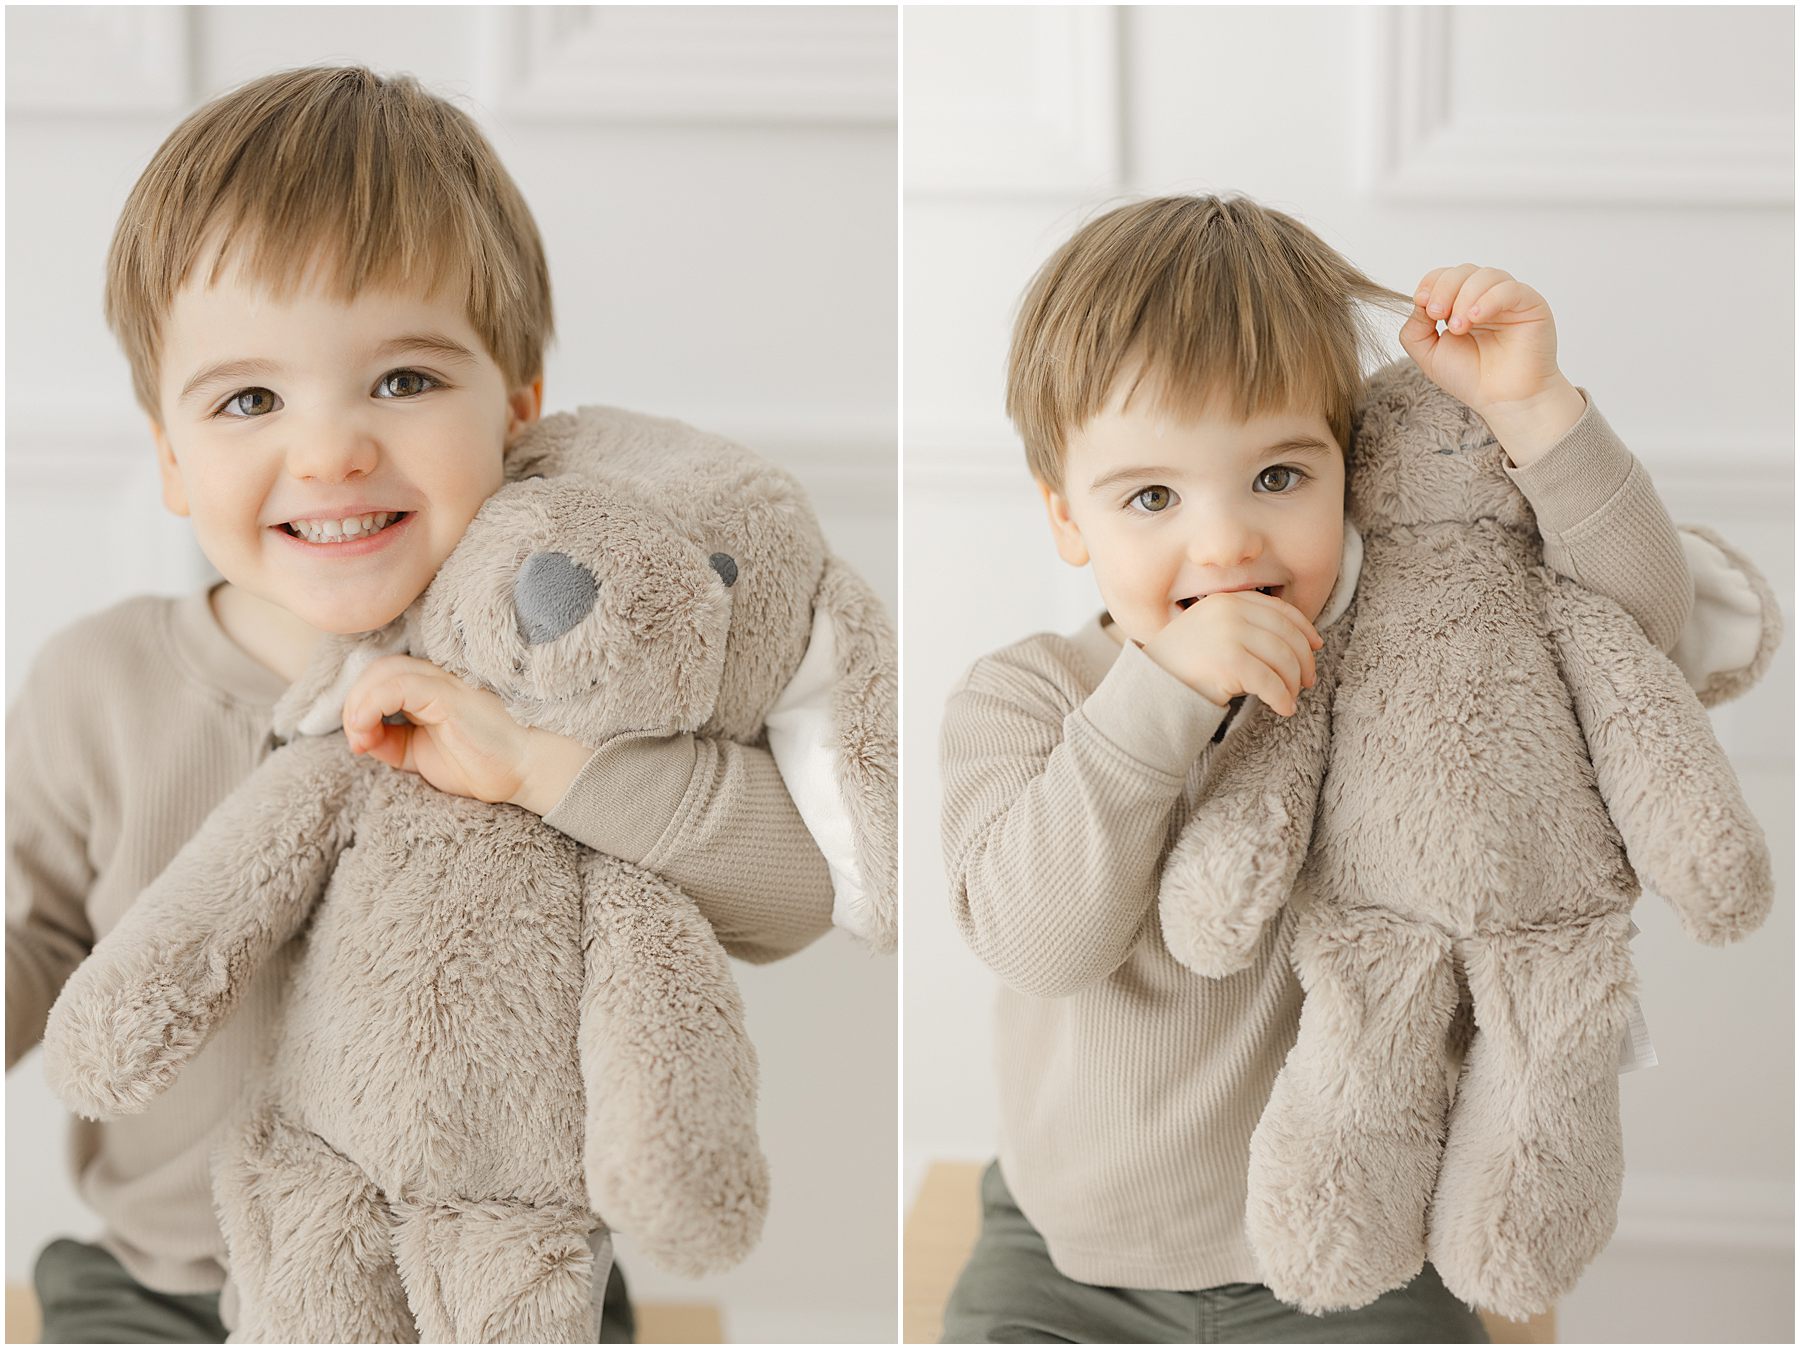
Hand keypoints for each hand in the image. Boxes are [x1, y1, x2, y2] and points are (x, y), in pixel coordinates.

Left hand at [340, 654, 590, 813]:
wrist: (528, 769)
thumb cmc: (484, 764)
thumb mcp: (422, 757)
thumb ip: (393, 744)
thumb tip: (361, 737)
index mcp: (431, 689)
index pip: (382, 677)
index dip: (359, 704)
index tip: (359, 743)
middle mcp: (436, 677)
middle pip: (377, 669)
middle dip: (353, 704)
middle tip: (358, 743)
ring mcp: (443, 681)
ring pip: (381, 671)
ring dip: (358, 706)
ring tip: (362, 740)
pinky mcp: (446, 693)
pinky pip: (394, 686)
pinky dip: (370, 707)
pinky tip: (368, 733)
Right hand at [1143, 591, 1322, 715]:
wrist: (1151, 684)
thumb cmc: (1185, 663)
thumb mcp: (1213, 630)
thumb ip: (1246, 625)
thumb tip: (1299, 640)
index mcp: (1228, 600)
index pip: (1280, 610)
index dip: (1304, 629)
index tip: (1316, 645)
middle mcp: (1230, 611)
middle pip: (1286, 635)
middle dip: (1303, 660)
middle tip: (1307, 680)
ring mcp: (1229, 634)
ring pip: (1283, 659)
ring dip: (1292, 682)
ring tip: (1291, 697)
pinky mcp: (1230, 662)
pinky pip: (1270, 682)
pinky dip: (1282, 698)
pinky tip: (1284, 709)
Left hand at [1400, 265, 1585, 465]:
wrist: (1503, 400)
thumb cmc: (1471, 378)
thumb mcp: (1429, 354)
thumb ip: (1415, 328)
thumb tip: (1419, 302)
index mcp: (1462, 304)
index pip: (1445, 276)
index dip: (1432, 283)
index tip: (1422, 302)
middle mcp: (1486, 297)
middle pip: (1463, 271)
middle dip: (1445, 289)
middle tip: (1438, 314)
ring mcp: (1509, 300)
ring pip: (1486, 275)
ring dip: (1465, 297)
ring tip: (1459, 327)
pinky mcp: (1531, 304)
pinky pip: (1510, 289)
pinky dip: (1489, 299)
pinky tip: (1477, 318)